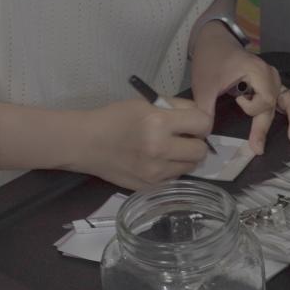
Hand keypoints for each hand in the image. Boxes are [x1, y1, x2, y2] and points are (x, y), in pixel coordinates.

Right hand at [76, 98, 213, 189]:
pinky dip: (171, 170)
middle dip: (196, 142)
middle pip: (201, 150)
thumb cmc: (114, 118)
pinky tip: (157, 161)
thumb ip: (176, 107)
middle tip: (183, 138)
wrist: (86, 143)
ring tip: (169, 150)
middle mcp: (160, 149)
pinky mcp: (149, 187)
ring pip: (191, 167)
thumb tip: (201, 115)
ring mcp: (155, 172)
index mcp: (158, 122)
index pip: (203, 123)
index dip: (202, 122)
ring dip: (185, 158)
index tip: (194, 123)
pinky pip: (174, 178)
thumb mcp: (145, 103)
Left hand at [189, 27, 289, 153]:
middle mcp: (269, 75)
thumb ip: (205, 109)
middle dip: (266, 127)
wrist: (213, 41)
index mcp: (257, 71)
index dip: (252, 108)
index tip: (236, 100)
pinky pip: (285, 98)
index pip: (265, 100)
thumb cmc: (210, 60)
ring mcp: (272, 79)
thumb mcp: (204, 84)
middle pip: (275, 104)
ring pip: (289, 100)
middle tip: (258, 149)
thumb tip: (205, 135)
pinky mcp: (269, 83)